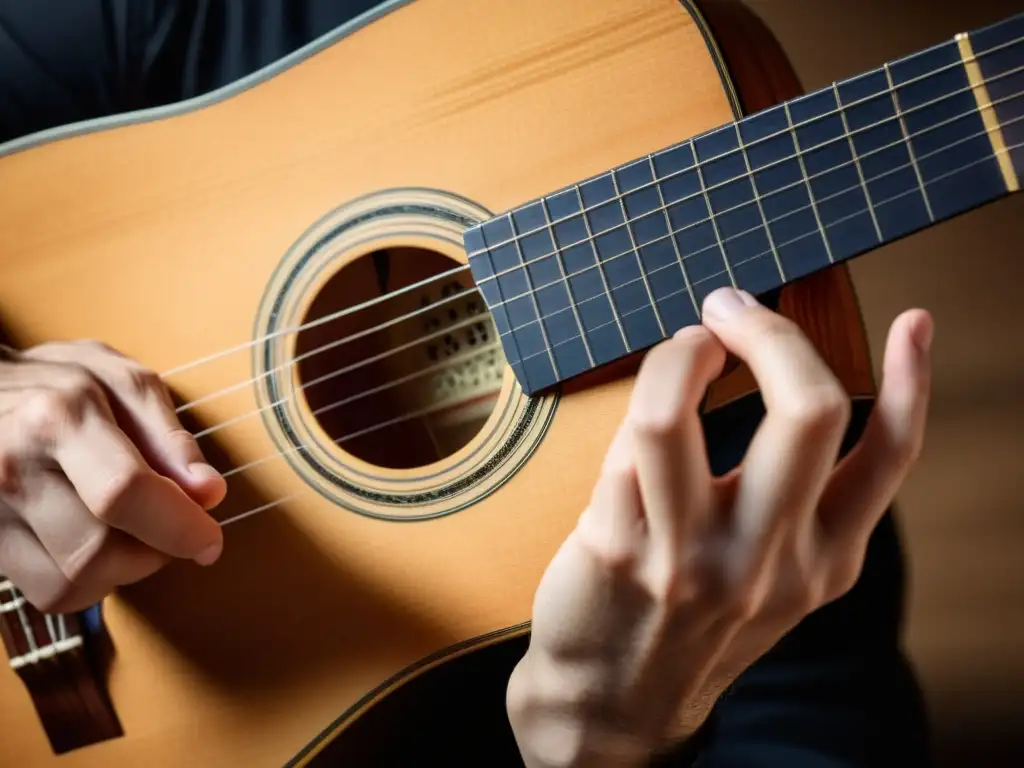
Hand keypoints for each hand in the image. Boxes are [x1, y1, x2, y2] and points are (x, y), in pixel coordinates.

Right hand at [0, 340, 225, 612]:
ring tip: (128, 530)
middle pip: (98, 552)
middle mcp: (13, 471)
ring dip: (121, 570)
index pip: (123, 492)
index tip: (209, 540)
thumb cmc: (58, 385)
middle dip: (152, 551)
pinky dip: (86, 581)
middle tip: (166, 525)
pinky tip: (92, 545)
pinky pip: (48, 593)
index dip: (177, 526)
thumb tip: (208, 493)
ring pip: (72, 583)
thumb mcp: (122, 384)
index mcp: (58, 419)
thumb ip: (169, 437)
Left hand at [507, 287, 931, 766]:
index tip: (912, 322)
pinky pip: (624, 443)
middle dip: (769, 332)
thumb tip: (792, 375)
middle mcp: (770, 560)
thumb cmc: (694, 617)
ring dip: (677, 353)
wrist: (615, 698)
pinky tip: (641, 417)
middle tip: (732, 309)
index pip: (890, 457)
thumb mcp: (775, 573)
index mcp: (826, 560)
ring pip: (673, 415)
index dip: (912, 380)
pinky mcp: (618, 547)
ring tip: (683, 350)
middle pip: (808, 411)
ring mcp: (690, 557)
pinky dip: (637, 408)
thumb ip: (798, 495)